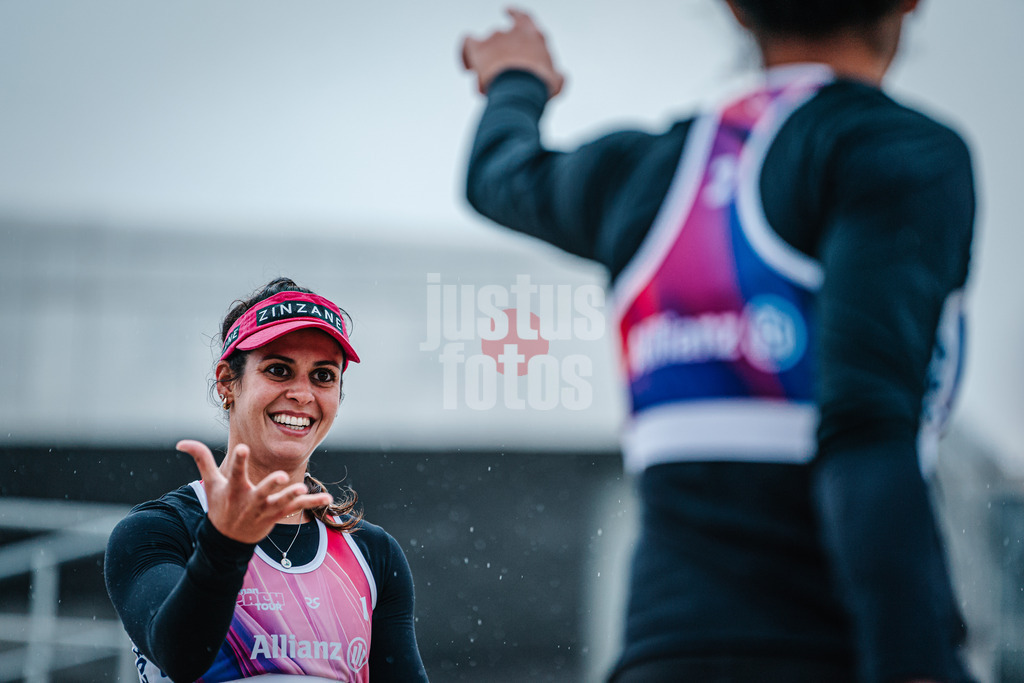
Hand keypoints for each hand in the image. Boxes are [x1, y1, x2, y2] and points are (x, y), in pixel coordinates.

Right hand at [177, 439, 332, 543]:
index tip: (243, 448)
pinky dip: (313, 503)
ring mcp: (266, 510)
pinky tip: (328, 498)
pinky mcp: (278, 515)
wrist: (228, 540)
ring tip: (304, 489)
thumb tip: (181, 441)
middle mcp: (251, 500)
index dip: (239, 461)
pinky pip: (297, 509)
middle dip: (270, 485)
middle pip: (262, 492)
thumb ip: (201, 459)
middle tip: (280, 477)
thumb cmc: (220, 505)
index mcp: (235, 490)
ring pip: (281, 502)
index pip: (236, 473)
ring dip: (293, 496)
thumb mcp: (211, 483)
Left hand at [461, 7, 564, 97]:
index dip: (515, 15)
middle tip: (502, 75)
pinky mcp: (478, 47)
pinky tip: (468, 68)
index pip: (524, 18)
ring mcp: (495, 37)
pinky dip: (466, 54)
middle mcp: (513, 32)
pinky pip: (467, 44)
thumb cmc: (540, 86)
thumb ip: (555, 75)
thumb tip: (558, 78)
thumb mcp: (556, 81)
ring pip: (486, 45)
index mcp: (534, 36)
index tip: (507, 11)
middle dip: (500, 55)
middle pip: (502, 38)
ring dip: (487, 61)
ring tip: (490, 83)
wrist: (522, 89)